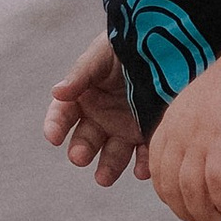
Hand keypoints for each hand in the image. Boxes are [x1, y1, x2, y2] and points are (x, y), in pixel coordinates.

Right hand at [44, 35, 148, 188]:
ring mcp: (125, 127)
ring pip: (113, 155)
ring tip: (103, 178)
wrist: (167, 42)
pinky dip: (143, 165)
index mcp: (84, 96)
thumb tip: (57, 92)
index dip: (55, 125)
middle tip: (80, 157)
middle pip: (85, 140)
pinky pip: (144, 154)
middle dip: (81, 150)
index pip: (63, 114)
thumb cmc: (128, 45)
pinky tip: (142, 171)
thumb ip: (82, 74)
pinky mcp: (149, 133)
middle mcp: (102, 116)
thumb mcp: (103, 54)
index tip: (53, 137)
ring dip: (108, 168)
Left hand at [145, 41, 220, 220]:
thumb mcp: (208, 103)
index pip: (158, 169)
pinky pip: (218, 182)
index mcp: (172, 119)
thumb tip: (202, 159)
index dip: (171, 195)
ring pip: (192, 188)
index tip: (188, 208)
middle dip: (186, 211)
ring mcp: (202, 132)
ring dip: (205, 213)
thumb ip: (197, 127)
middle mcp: (180, 128)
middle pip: (171, 184)